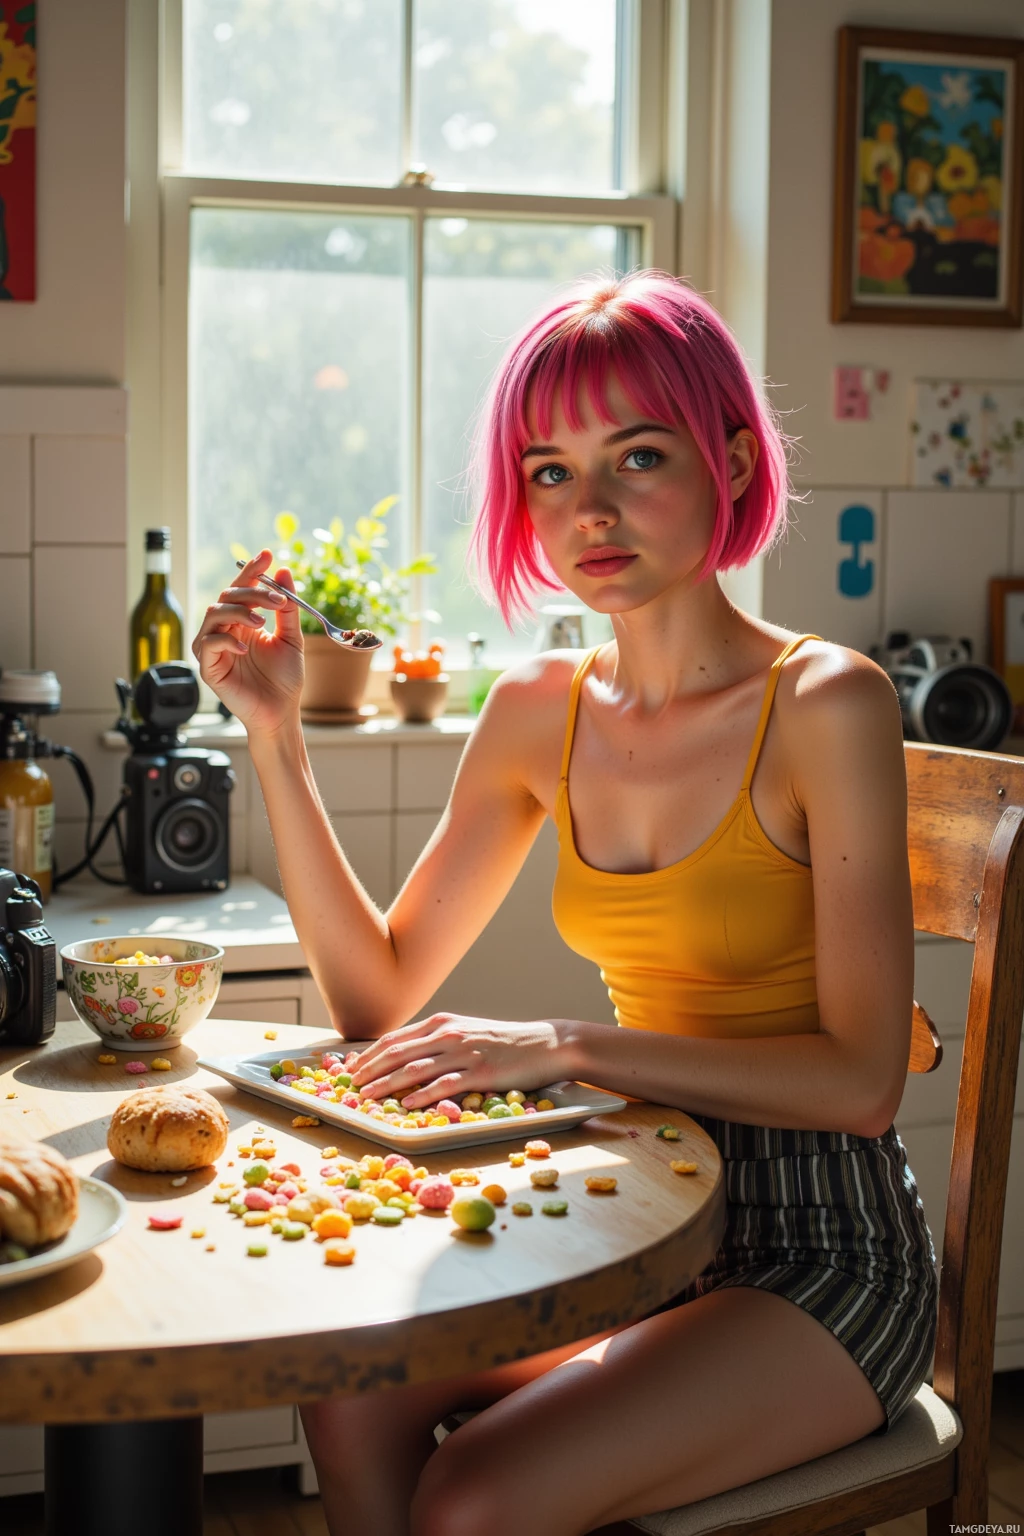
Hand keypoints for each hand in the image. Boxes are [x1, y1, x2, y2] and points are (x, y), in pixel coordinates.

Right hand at [192, 551, 303, 734]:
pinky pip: (207, 644)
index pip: (243, 589)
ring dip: (239, 612)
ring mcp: (215, 648)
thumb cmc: (285, 679)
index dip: (252, 571)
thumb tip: (283, 571)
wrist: (281, 712)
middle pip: (227, 597)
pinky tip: (245, 647)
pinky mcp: (209, 668)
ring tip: (262, 623)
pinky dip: (225, 640)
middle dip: (252, 592)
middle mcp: (226, 631)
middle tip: (277, 600)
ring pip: (214, 614)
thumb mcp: (291, 638)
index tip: (268, 554)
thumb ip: (286, 608)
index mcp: (244, 622)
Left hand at [348, 1012, 577, 1108]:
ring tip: (367, 1097)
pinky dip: (423, 1095)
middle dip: (370, 1070)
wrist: (545, 1043)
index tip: (352, 1069)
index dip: (370, 1055)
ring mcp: (465, 1053)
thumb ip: (437, 1041)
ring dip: (387, 1084)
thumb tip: (405, 1059)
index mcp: (442, 1023)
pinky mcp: (481, 1073)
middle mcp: (449, 1034)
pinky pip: (445, 1085)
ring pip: (415, 1069)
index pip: (396, 1038)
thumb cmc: (504, 1042)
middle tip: (351, 1087)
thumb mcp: (466, 1031)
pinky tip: (407, 1105)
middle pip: (398, 1053)